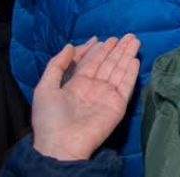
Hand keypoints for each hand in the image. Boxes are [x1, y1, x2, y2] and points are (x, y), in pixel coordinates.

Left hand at [31, 34, 140, 161]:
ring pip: (119, 70)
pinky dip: (131, 73)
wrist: (62, 144)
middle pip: (108, 63)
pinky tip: (134, 60)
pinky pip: (126, 85)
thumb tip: (70, 45)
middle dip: (117, 49)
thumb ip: (56, 65)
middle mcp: (93, 88)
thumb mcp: (44, 88)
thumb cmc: (50, 118)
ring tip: (134, 40)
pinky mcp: (117, 105)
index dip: (96, 49)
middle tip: (126, 35)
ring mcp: (106, 96)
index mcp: (76, 84)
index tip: (103, 38)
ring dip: (126, 55)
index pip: (89, 62)